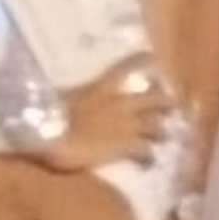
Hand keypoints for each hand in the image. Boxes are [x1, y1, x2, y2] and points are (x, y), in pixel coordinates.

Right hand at [35, 56, 179, 175]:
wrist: (47, 136)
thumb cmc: (47, 115)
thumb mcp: (62, 97)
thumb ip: (77, 96)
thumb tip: (72, 96)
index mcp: (103, 86)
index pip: (127, 66)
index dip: (142, 61)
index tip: (153, 57)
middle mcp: (122, 102)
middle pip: (157, 98)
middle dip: (167, 103)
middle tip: (172, 106)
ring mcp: (127, 125)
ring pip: (158, 126)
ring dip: (160, 132)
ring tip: (160, 138)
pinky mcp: (125, 146)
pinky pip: (147, 152)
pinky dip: (149, 158)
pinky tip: (148, 162)